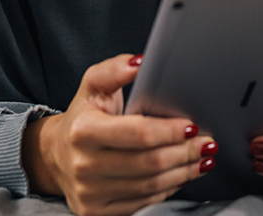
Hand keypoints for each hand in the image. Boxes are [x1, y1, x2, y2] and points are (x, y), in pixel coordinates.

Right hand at [22, 55, 216, 215]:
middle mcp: (84, 165)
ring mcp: (90, 192)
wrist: (55, 155)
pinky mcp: (96, 212)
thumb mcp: (92, 85)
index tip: (192, 126)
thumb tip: (141, 62)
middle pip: (149, 163)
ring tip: (201, 158)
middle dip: (185, 152)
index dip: (170, 131)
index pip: (138, 133)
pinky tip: (181, 175)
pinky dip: (168, 189)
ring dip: (183, 172)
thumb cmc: (82, 117)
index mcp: (84, 131)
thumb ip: (115, 69)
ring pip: (150, 186)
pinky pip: (142, 202)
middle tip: (206, 143)